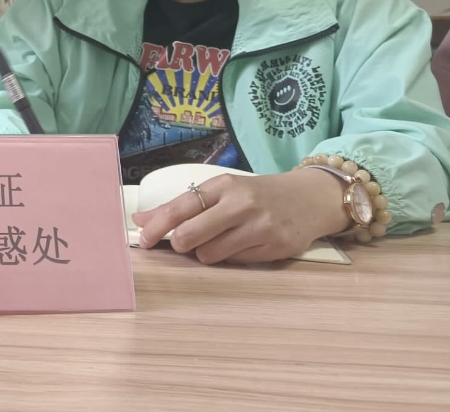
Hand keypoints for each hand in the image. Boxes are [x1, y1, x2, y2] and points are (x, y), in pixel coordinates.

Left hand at [130, 168, 350, 264]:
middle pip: (190, 236)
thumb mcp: (222, 191)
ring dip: (207, 253)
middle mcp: (241, 204)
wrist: (308, 198)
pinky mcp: (275, 247)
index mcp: (223, 186)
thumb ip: (182, 206)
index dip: (157, 227)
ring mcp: (260, 226)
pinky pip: (235, 263)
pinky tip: (244, 244)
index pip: (180, 208)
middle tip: (187, 243)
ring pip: (210, 255)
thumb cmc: (256, 195)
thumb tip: (140, 219)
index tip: (143, 240)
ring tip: (222, 240)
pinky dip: (231, 258)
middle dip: (181, 245)